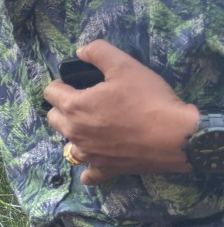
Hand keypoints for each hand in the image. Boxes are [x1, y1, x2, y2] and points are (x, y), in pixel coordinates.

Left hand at [45, 41, 198, 185]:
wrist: (176, 136)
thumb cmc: (149, 99)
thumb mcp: (125, 65)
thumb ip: (99, 52)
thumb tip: (81, 51)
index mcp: (74, 106)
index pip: (50, 92)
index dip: (62, 83)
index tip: (78, 82)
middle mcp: (74, 133)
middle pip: (54, 118)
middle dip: (64, 107)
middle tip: (88, 101)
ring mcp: (89, 154)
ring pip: (68, 145)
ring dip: (75, 135)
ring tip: (93, 127)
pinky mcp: (105, 169)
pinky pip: (88, 174)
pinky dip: (89, 169)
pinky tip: (96, 161)